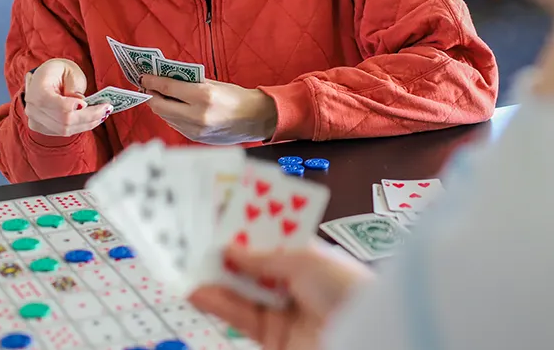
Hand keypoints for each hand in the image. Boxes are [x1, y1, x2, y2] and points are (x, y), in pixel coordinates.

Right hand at [23, 58, 110, 137]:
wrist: (45, 77)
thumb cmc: (59, 71)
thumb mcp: (69, 71)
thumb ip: (74, 87)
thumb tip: (81, 103)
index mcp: (37, 90)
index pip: (56, 105)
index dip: (72, 107)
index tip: (88, 103)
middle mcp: (33, 108)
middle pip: (64, 121)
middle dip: (89, 117)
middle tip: (107, 109)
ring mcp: (36, 120)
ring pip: (65, 129)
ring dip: (87, 123)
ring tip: (103, 114)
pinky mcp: (43, 128)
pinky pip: (64, 132)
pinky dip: (81, 126)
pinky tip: (93, 119)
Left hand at [140, 75, 277, 144]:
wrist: (254, 119)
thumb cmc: (236, 98)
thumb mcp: (213, 84)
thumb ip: (190, 82)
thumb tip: (166, 78)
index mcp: (203, 97)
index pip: (168, 89)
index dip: (152, 82)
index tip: (143, 77)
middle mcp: (197, 116)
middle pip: (160, 106)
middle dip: (151, 95)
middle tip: (147, 87)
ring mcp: (195, 130)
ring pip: (166, 117)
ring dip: (160, 106)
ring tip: (159, 96)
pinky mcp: (195, 138)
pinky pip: (175, 125)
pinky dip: (171, 115)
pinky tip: (173, 108)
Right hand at [189, 242, 373, 349]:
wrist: (365, 338)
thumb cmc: (346, 288)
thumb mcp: (305, 259)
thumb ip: (264, 256)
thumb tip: (230, 249)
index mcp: (310, 258)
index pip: (272, 239)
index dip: (246, 228)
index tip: (219, 217)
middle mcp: (295, 284)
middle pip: (252, 266)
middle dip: (225, 254)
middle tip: (195, 240)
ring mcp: (283, 311)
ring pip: (241, 292)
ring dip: (215, 279)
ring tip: (188, 265)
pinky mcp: (271, 337)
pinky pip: (240, 318)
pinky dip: (219, 305)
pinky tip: (199, 291)